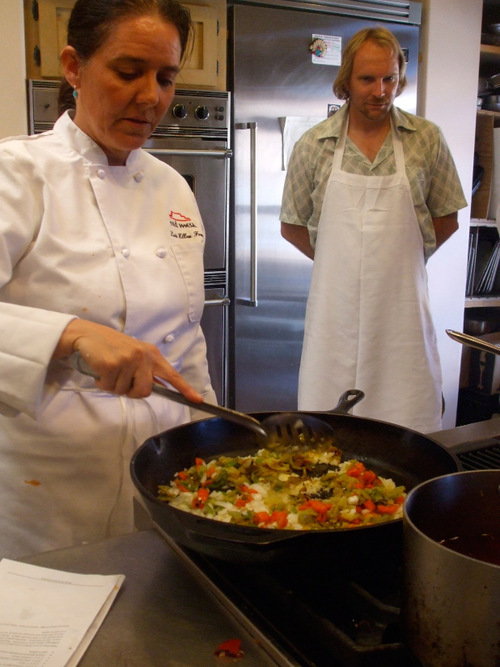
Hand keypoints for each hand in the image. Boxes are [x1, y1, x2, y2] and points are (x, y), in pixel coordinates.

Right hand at [52, 319, 202, 401]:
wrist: (88, 335)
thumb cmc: (112, 348)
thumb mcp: (135, 355)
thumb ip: (146, 370)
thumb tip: (155, 389)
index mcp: (152, 355)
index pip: (171, 374)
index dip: (185, 389)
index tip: (197, 400)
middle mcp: (144, 356)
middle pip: (145, 391)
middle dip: (130, 391)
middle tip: (120, 379)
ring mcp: (128, 359)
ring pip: (124, 391)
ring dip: (113, 386)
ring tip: (109, 370)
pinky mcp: (112, 364)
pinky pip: (109, 387)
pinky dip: (102, 383)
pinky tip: (100, 370)